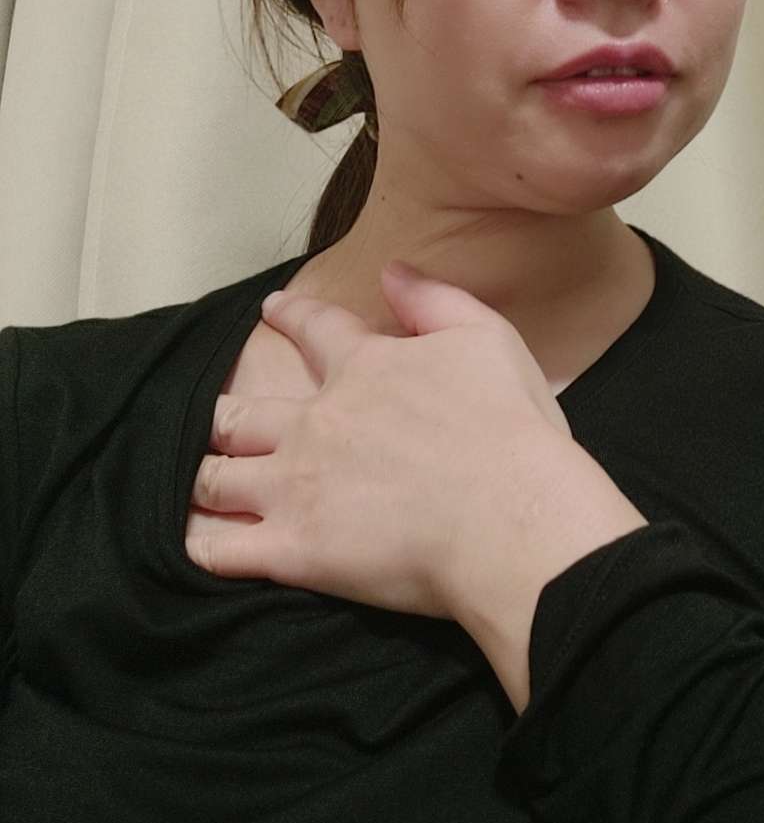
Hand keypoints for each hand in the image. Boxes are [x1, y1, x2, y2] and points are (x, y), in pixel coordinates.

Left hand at [183, 260, 576, 621]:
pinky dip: (201, 545)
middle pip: (239, 413)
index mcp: (364, 370)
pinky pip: (221, 550)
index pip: (314, 331)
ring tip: (191, 488)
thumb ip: (435, 300)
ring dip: (201, 480)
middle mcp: (316, 423)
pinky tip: (195, 544)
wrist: (513, 518)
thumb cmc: (511, 431)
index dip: (291, 316)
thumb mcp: (488, 339)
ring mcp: (295, 486)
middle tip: (213, 422)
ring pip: (215, 479)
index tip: (272, 310)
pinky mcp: (293, 550)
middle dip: (220, 416)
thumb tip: (391, 271)